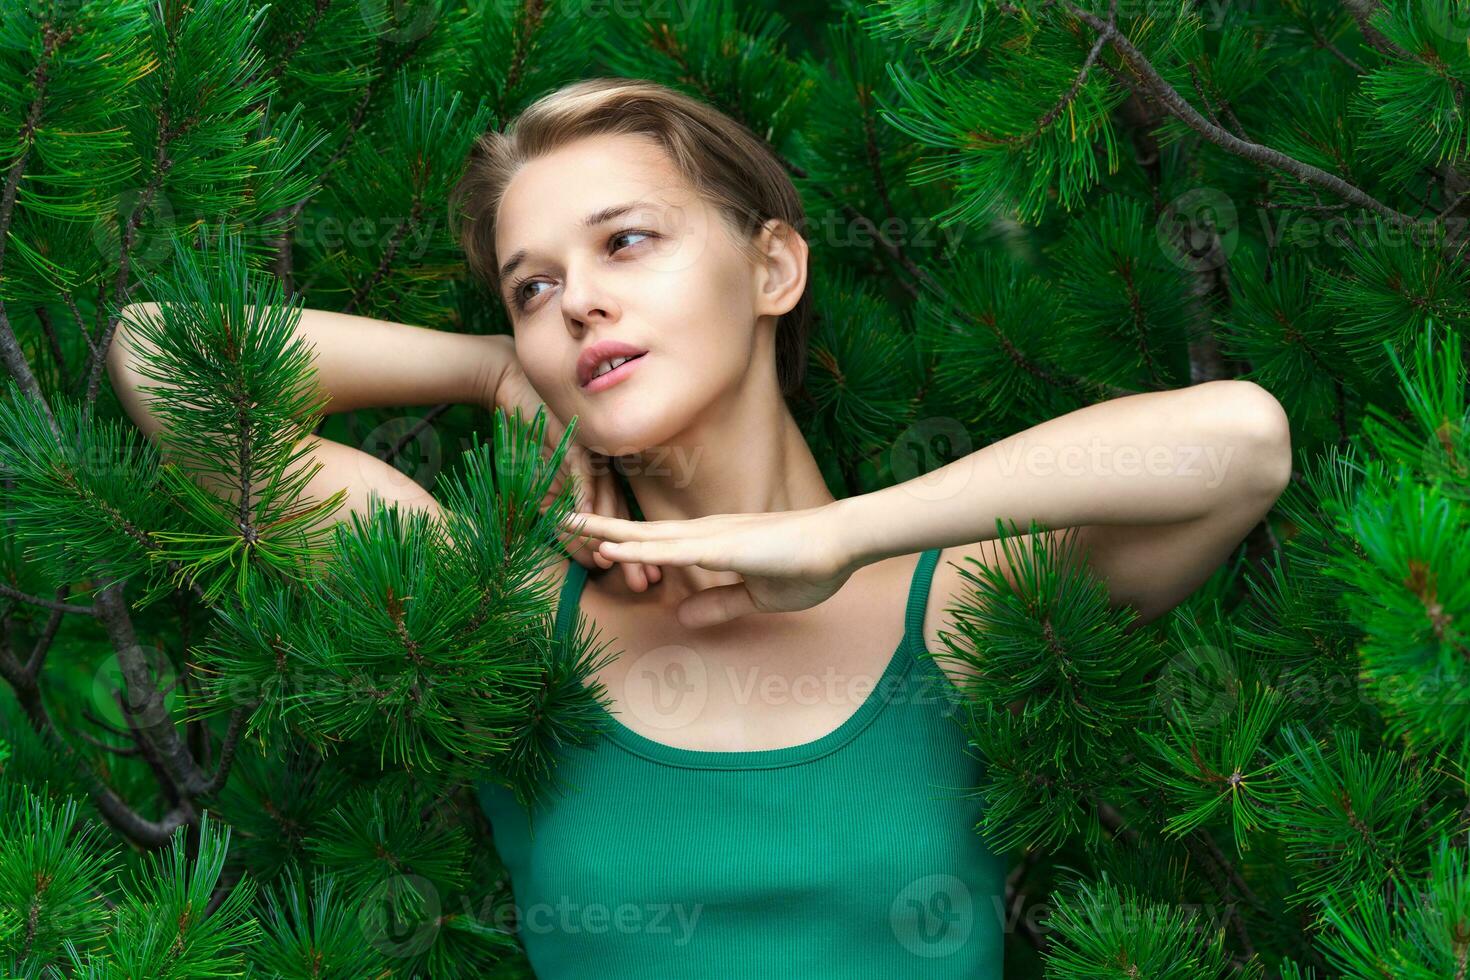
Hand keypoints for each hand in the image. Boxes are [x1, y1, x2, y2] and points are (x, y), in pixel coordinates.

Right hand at [489, 345, 660, 591]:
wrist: (511, 385)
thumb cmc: (526, 432)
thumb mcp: (542, 478)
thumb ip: (563, 508)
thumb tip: (576, 544)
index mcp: (598, 477)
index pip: (617, 520)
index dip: (631, 550)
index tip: (644, 579)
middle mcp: (600, 467)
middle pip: (620, 516)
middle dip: (634, 552)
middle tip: (647, 583)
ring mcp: (590, 453)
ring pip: (605, 500)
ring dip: (612, 534)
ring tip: (622, 565)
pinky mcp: (573, 439)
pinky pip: (581, 472)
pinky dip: (582, 497)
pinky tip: (588, 523)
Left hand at [556, 504, 858, 627]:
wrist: (842, 544)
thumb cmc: (808, 566)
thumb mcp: (757, 596)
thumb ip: (720, 603)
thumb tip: (683, 616)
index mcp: (713, 542)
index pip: (659, 542)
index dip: (624, 539)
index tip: (592, 538)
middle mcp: (705, 533)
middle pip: (642, 531)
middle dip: (601, 526)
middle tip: (563, 519)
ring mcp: (712, 537)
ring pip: (648, 536)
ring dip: (607, 531)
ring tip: (570, 525)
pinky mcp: (723, 545)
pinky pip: (671, 550)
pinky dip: (638, 550)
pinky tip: (612, 548)